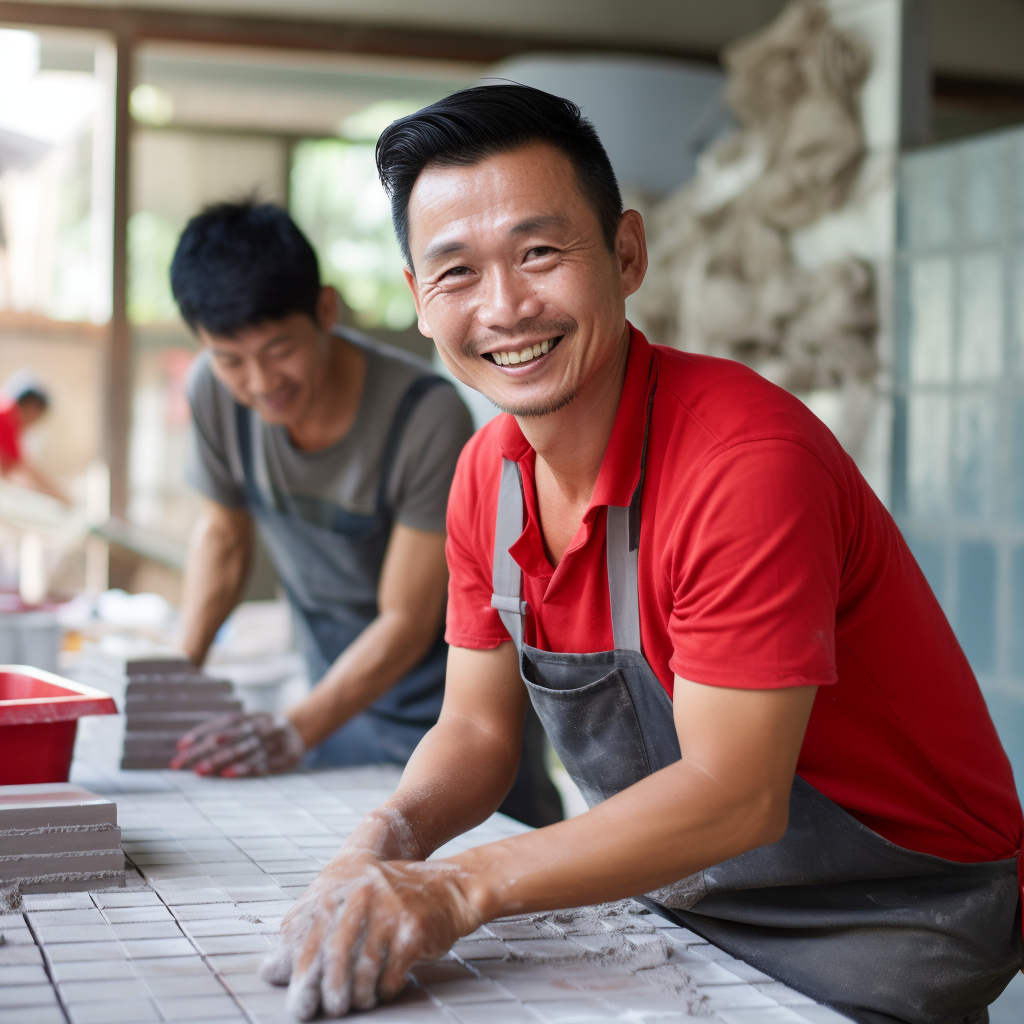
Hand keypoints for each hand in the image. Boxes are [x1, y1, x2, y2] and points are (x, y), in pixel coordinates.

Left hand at [169, 711, 305, 775]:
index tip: (180, 745)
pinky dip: (248, 767)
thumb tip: (189, 748)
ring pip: (247, 748)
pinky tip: (230, 774)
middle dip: (208, 751)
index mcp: (253, 716)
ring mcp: (276, 740)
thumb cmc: (266, 732)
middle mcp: (264, 725)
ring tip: (202, 770)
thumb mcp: (250, 726)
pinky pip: (265, 761)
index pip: (225, 722)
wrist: (303, 731)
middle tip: (188, 765)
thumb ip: (226, 735)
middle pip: (233, 737)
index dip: (203, 731)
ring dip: (223, 760)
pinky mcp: (288, 755)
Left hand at [261, 851, 482, 1018]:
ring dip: (357, 994)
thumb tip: (270, 970)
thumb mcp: (349, 899)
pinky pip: (391, 973)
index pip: (311, 936)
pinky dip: (384, 988)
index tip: (297, 1004)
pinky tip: (384, 988)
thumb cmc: (391, 898)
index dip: (301, 974)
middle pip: (334, 954)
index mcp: (341, 890)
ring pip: (362, 968)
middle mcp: (363, 896)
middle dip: (327, 990)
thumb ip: (311, 927)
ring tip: (358, 1002)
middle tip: (326, 1011)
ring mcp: (389, 911)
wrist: (449, 886)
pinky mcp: (413, 930)